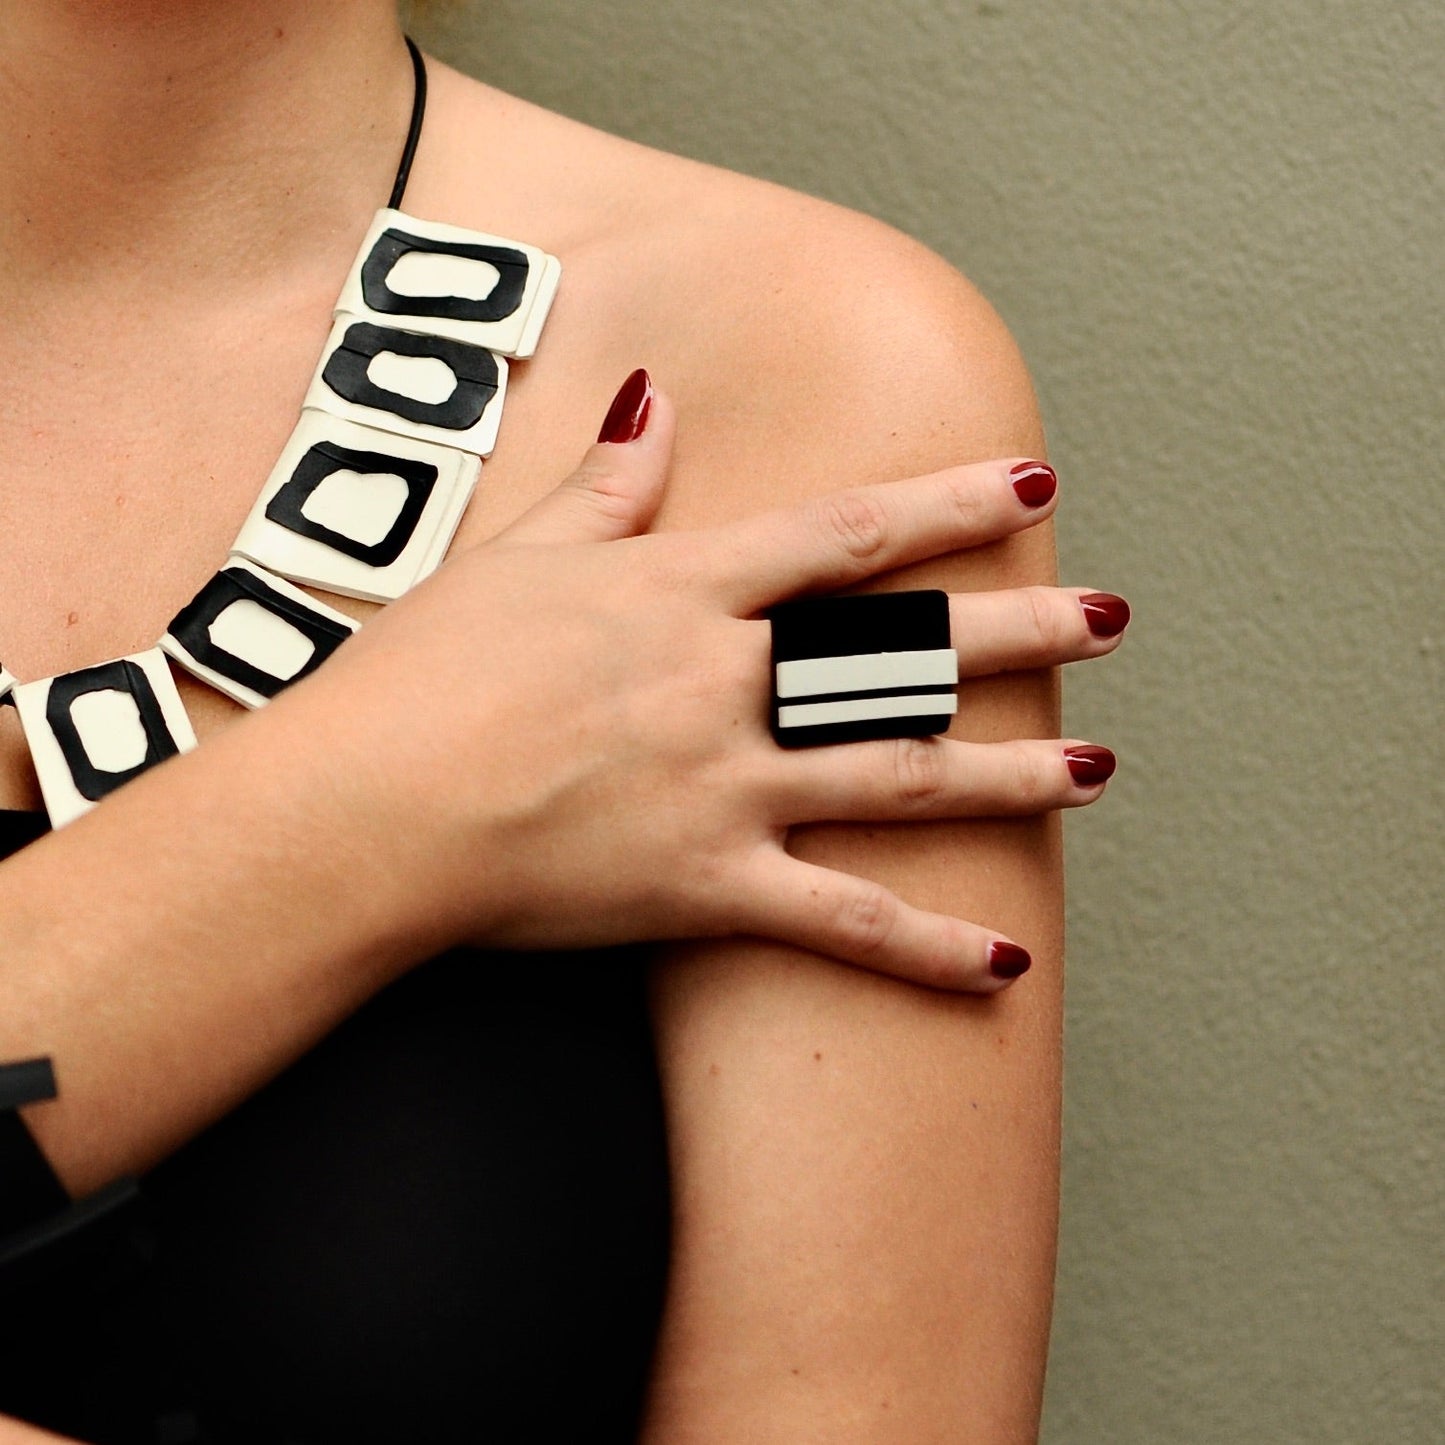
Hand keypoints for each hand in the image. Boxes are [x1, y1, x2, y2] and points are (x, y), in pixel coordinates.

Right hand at [308, 375, 1124, 990]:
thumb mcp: (515, 556)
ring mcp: (726, 787)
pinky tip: (1004, 967)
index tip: (1029, 490)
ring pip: (898, 777)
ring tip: (1096, 769)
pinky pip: (839, 923)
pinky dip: (923, 951)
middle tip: (1110, 620)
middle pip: (900, 655)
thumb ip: (606, 485)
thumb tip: (657, 399)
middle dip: (1016, 636)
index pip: (846, 538)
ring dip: (1008, 774)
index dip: (946, 509)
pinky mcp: (706, 886)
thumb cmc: (425, 676)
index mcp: (684, 595)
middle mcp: (726, 684)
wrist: (369, 806)